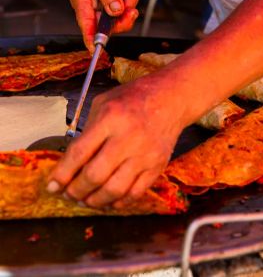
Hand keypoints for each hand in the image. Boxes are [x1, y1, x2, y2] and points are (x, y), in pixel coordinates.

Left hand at [47, 75, 183, 207]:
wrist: (171, 98)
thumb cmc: (133, 98)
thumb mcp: (104, 103)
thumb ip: (88, 130)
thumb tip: (71, 163)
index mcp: (111, 118)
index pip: (80, 153)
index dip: (62, 174)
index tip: (53, 185)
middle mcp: (128, 137)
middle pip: (95, 176)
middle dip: (76, 191)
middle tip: (69, 194)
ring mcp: (145, 154)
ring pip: (114, 190)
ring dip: (95, 201)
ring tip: (86, 200)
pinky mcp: (157, 165)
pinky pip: (135, 193)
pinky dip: (118, 202)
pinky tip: (108, 200)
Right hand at [69, 0, 138, 50]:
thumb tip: (114, 11)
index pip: (85, 22)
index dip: (91, 37)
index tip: (97, 49)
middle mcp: (89, 5)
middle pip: (105, 24)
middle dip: (121, 17)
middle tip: (131, 9)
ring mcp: (102, 6)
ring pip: (118, 18)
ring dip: (129, 4)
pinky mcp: (112, 5)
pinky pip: (125, 10)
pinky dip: (131, 0)